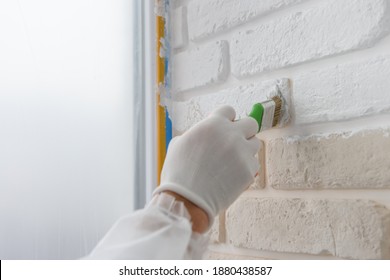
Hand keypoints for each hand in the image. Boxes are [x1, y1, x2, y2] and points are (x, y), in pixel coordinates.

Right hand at [154, 105, 259, 227]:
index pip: (229, 110)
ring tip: (232, 161)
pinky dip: (246, 168)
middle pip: (251, 123)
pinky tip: (232, 175)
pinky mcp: (249, 170)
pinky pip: (254, 163)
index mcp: (213, 124)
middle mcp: (231, 134)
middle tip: (235, 141)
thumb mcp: (179, 144)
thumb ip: (196, 133)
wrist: (187, 199)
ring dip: (246, 149)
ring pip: (255, 143)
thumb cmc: (179, 172)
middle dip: (244, 130)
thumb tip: (203, 133)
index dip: (226, 119)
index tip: (223, 128)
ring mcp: (242, 152)